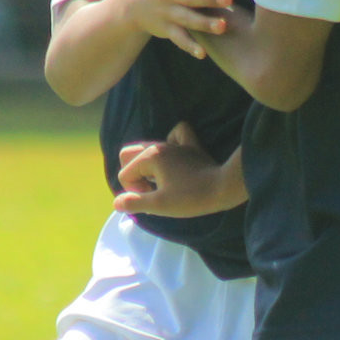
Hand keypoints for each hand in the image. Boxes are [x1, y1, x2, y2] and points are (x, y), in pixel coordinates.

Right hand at [115, 123, 239, 216]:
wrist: (224, 188)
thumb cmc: (191, 198)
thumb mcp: (159, 205)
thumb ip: (134, 203)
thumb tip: (116, 203)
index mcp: (149, 157)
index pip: (125, 175)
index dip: (134, 192)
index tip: (152, 201)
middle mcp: (159, 146)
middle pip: (129, 154)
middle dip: (133, 174)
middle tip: (150, 190)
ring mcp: (176, 144)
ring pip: (148, 145)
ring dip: (148, 165)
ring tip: (161, 182)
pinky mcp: (192, 146)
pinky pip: (176, 134)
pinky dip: (172, 143)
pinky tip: (175, 157)